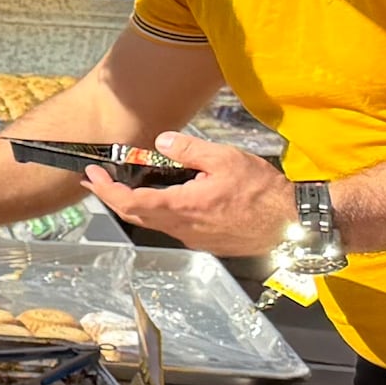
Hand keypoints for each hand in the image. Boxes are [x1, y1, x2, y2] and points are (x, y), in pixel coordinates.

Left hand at [82, 131, 294, 255]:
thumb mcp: (224, 159)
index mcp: (181, 207)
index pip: (129, 202)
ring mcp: (194, 239)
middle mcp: (182, 228)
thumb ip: (187, 149)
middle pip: (135, 215)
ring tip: (124, 186)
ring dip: (134, 205)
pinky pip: (173, 227)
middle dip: (111, 197)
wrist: (294, 225)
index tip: (92, 175)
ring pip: (153, 223)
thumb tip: (159, 142)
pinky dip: (157, 212)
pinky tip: (163, 198)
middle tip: (97, 180)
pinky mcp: (207, 242)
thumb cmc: (262, 192)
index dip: (106, 189)